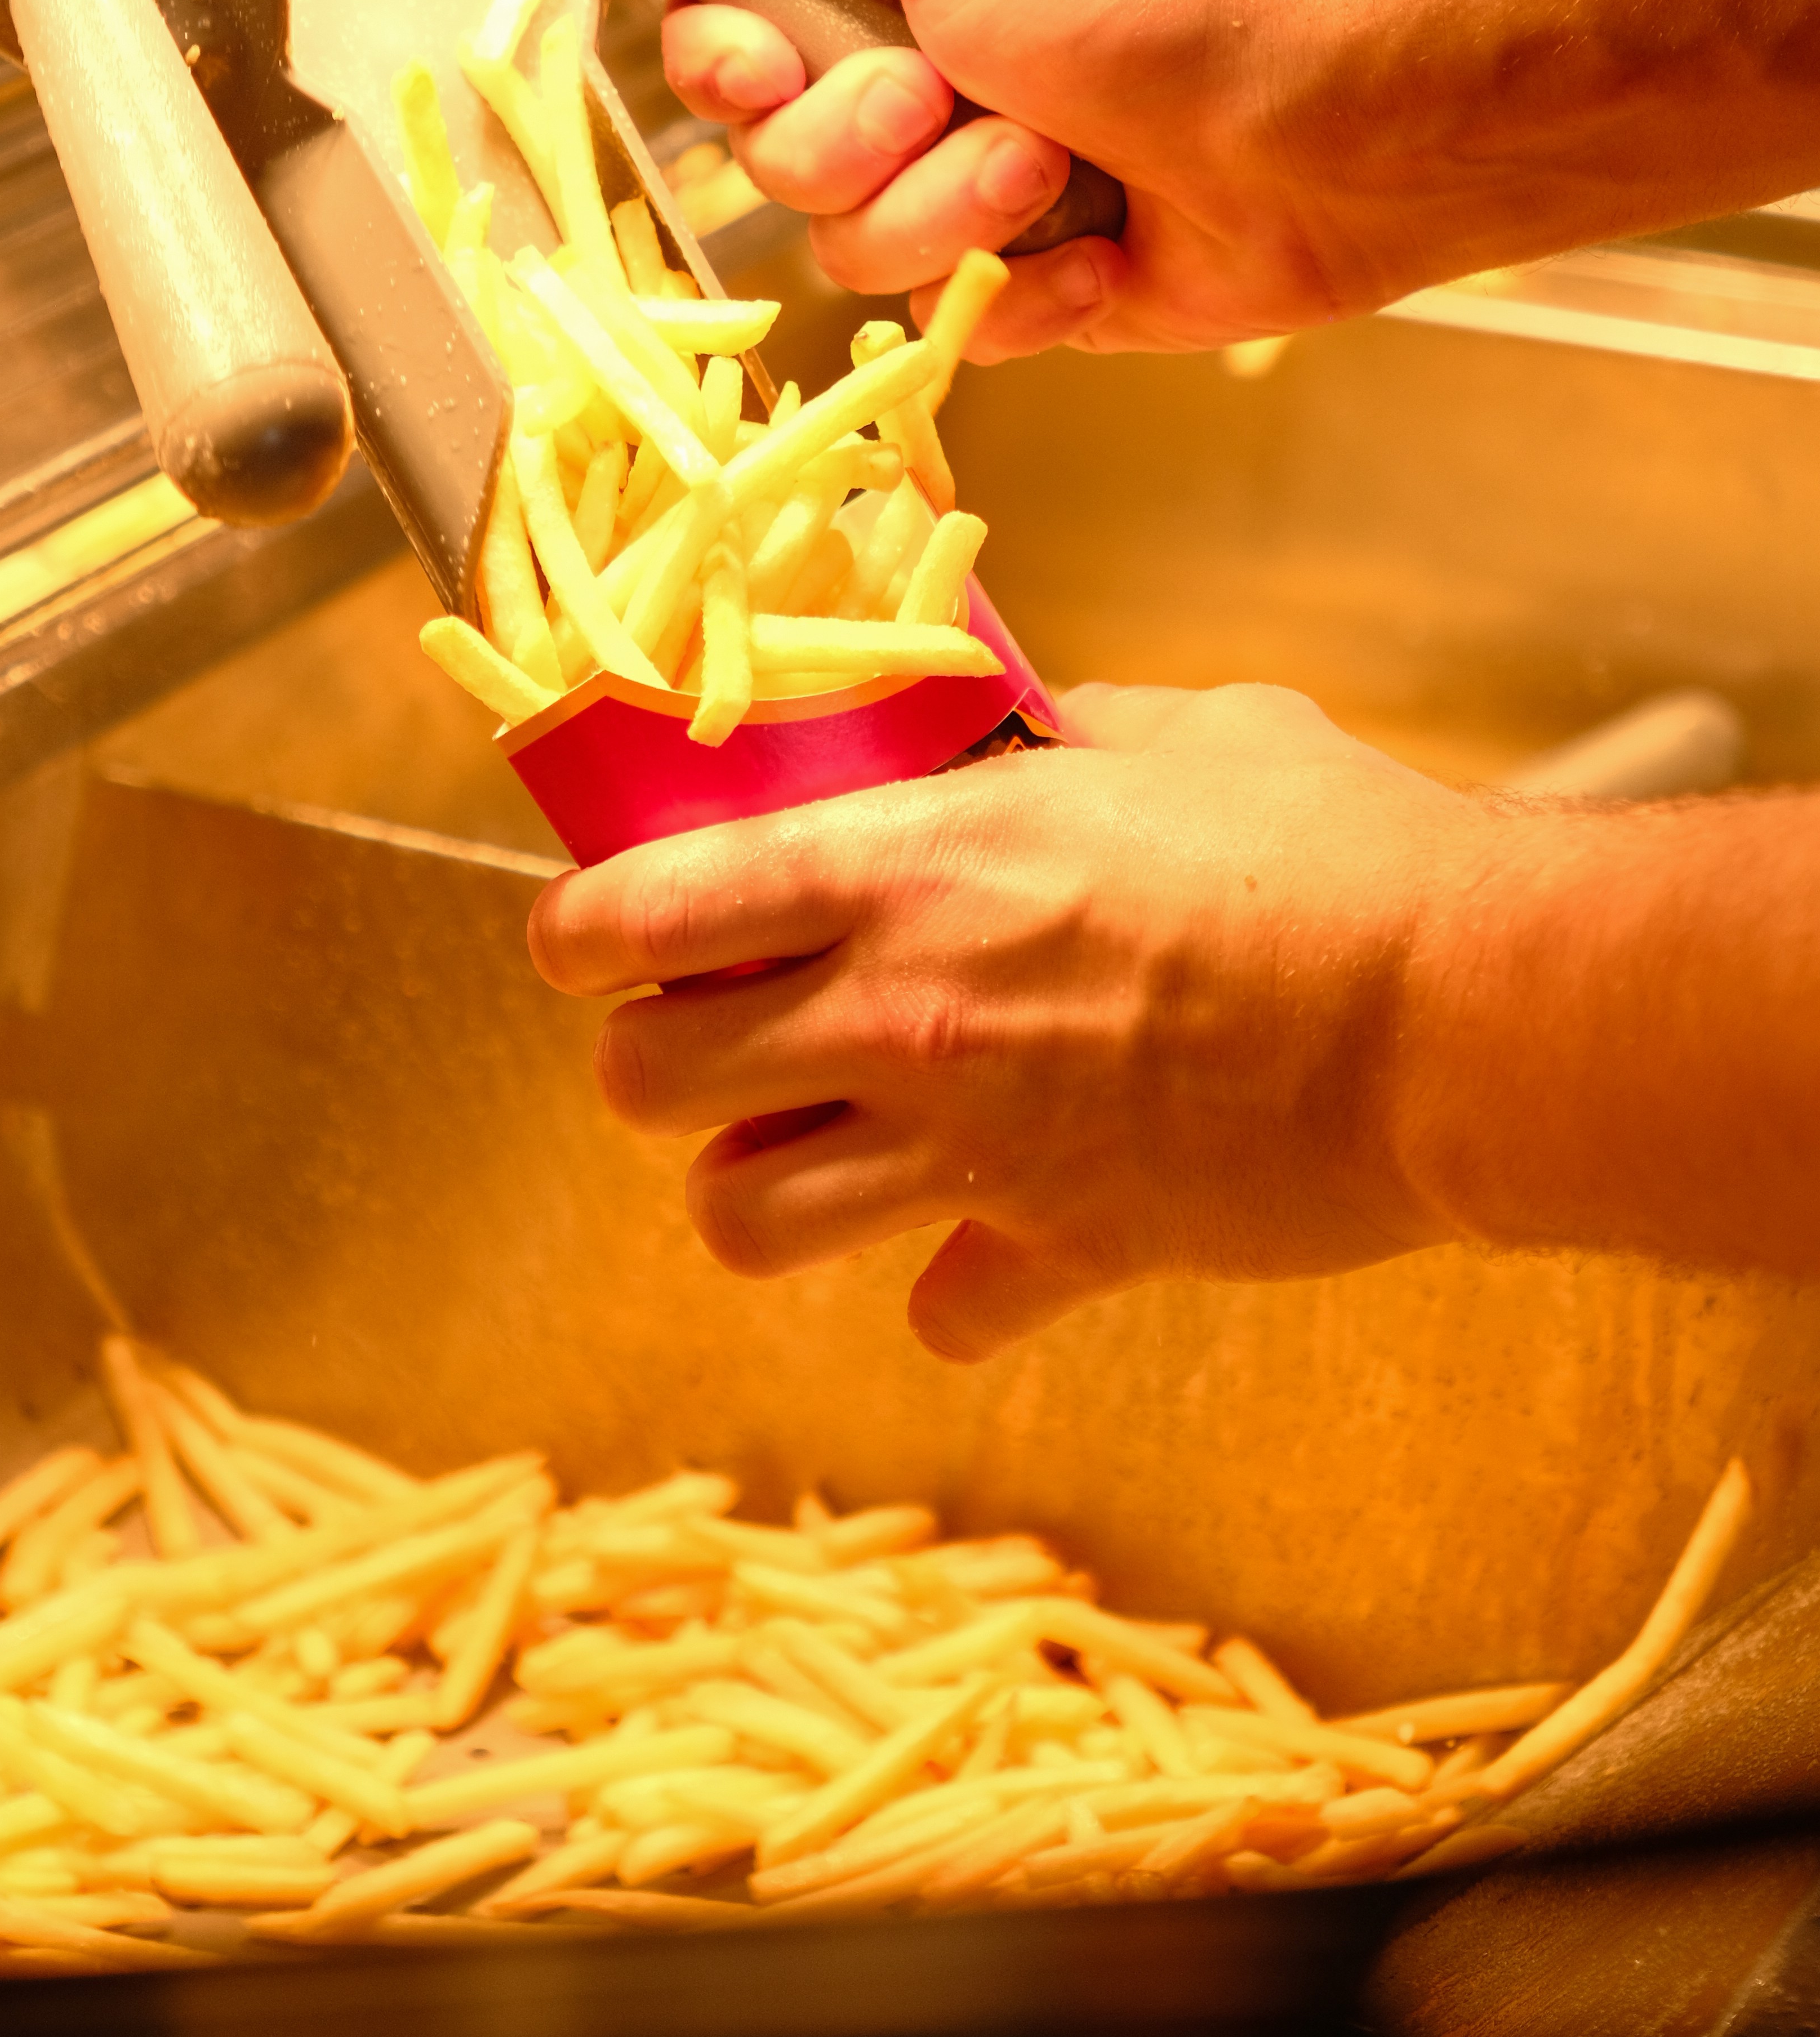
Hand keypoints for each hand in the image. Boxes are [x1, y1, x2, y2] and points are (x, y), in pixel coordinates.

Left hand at [528, 682, 1492, 1360]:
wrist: (1458, 1014)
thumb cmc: (1328, 846)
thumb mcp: (1174, 734)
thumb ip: (1055, 731)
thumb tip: (1015, 726)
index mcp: (904, 868)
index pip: (648, 910)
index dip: (579, 932)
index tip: (579, 938)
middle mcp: (899, 1016)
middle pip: (649, 1081)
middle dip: (650, 1061)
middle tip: (701, 1034)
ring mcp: (969, 1147)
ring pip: (740, 1219)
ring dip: (747, 1186)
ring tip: (797, 1145)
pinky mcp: (1060, 1246)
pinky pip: (946, 1309)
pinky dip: (948, 1289)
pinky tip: (980, 1240)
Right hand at [627, 0, 1388, 361]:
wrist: (1321, 126)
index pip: (724, 42)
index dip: (723, 69)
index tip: (761, 60)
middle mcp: (917, 85)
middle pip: (776, 164)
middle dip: (862, 142)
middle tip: (953, 91)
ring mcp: (973, 196)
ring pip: (859, 255)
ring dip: (955, 213)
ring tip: (1056, 166)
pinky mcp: (1034, 291)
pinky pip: (957, 328)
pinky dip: (1033, 293)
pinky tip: (1106, 252)